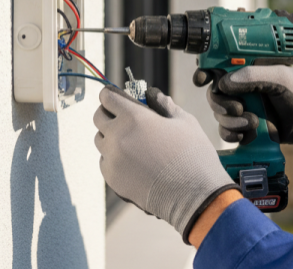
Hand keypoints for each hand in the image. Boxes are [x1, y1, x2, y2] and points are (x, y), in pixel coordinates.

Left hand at [93, 86, 238, 243]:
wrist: (193, 196)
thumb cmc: (192, 155)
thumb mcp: (184, 121)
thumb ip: (164, 104)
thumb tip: (152, 96)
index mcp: (133, 117)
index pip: (107, 97)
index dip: (112, 95)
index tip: (118, 98)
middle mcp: (117, 136)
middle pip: (98, 117)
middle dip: (109, 114)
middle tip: (125, 118)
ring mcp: (112, 159)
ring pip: (100, 140)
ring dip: (111, 137)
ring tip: (132, 142)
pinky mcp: (112, 179)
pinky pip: (105, 161)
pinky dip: (114, 158)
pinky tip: (134, 161)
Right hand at [196, 65, 292, 155]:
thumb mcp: (281, 78)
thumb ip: (253, 75)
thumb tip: (224, 82)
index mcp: (250, 68)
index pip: (219, 65)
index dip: (206, 70)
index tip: (201, 80)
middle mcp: (243, 87)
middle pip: (214, 92)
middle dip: (221, 102)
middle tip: (237, 108)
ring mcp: (243, 107)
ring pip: (219, 113)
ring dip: (231, 120)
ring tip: (252, 123)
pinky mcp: (245, 127)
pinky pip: (226, 131)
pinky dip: (232, 134)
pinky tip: (247, 134)